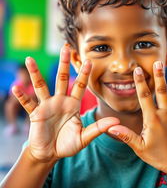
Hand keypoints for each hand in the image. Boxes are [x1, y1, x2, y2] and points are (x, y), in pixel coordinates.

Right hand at [12, 44, 118, 162]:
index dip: (84, 74)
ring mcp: (47, 106)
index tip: (89, 61)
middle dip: (64, 63)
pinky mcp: (35, 114)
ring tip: (29, 59)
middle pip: (61, 78)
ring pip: (41, 86)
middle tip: (66, 48)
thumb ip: (98, 128)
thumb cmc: (67, 144)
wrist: (50, 154)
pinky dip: (22, 97)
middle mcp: (60, 101)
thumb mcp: (84, 136)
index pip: (80, 85)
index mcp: (73, 104)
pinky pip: (28, 104)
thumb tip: (116, 122)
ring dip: (35, 73)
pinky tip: (15, 88)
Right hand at [108, 61, 166, 175]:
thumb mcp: (140, 148)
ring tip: (163, 64)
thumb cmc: (159, 156)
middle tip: (154, 62)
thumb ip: (126, 136)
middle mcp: (164, 114)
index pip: (144, 97)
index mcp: (152, 119)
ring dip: (166, 78)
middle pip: (158, 91)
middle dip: (155, 75)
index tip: (137, 71)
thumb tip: (110, 127)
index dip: (140, 83)